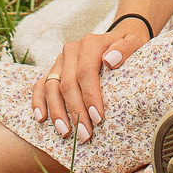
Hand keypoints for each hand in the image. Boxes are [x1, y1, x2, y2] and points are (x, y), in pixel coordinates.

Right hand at [32, 19, 148, 139]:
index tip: (98, 118)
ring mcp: (60, 61)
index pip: (86, 72)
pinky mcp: (53, 70)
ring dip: (57, 112)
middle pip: (68, 83)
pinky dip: (38, 101)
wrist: (119, 38)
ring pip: (51, 86)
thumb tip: (109, 61)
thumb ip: (125, 49)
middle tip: (84, 134)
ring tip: (65, 133)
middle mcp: (71, 51)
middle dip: (75, 111)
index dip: (90, 96)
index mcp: (90, 44)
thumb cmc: (129, 45)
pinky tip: (41, 119)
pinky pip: (40, 85)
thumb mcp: (134, 42)